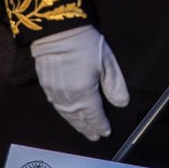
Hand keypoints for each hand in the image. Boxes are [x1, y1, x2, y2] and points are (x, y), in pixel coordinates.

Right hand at [30, 25, 129, 139]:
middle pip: (79, 118)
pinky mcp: (45, 86)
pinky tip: (66, 114)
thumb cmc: (85, 44)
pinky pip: (56, 106)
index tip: (105, 133)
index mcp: (84, 94)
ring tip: (83, 129)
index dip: (100, 125)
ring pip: (66, 114)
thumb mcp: (106, 62)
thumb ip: (114, 85)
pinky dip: (64, 114)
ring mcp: (54, 93)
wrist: (57, 31)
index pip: (94, 116)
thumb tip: (122, 104)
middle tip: (94, 137)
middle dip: (87, 128)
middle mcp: (68, 98)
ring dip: (75, 123)